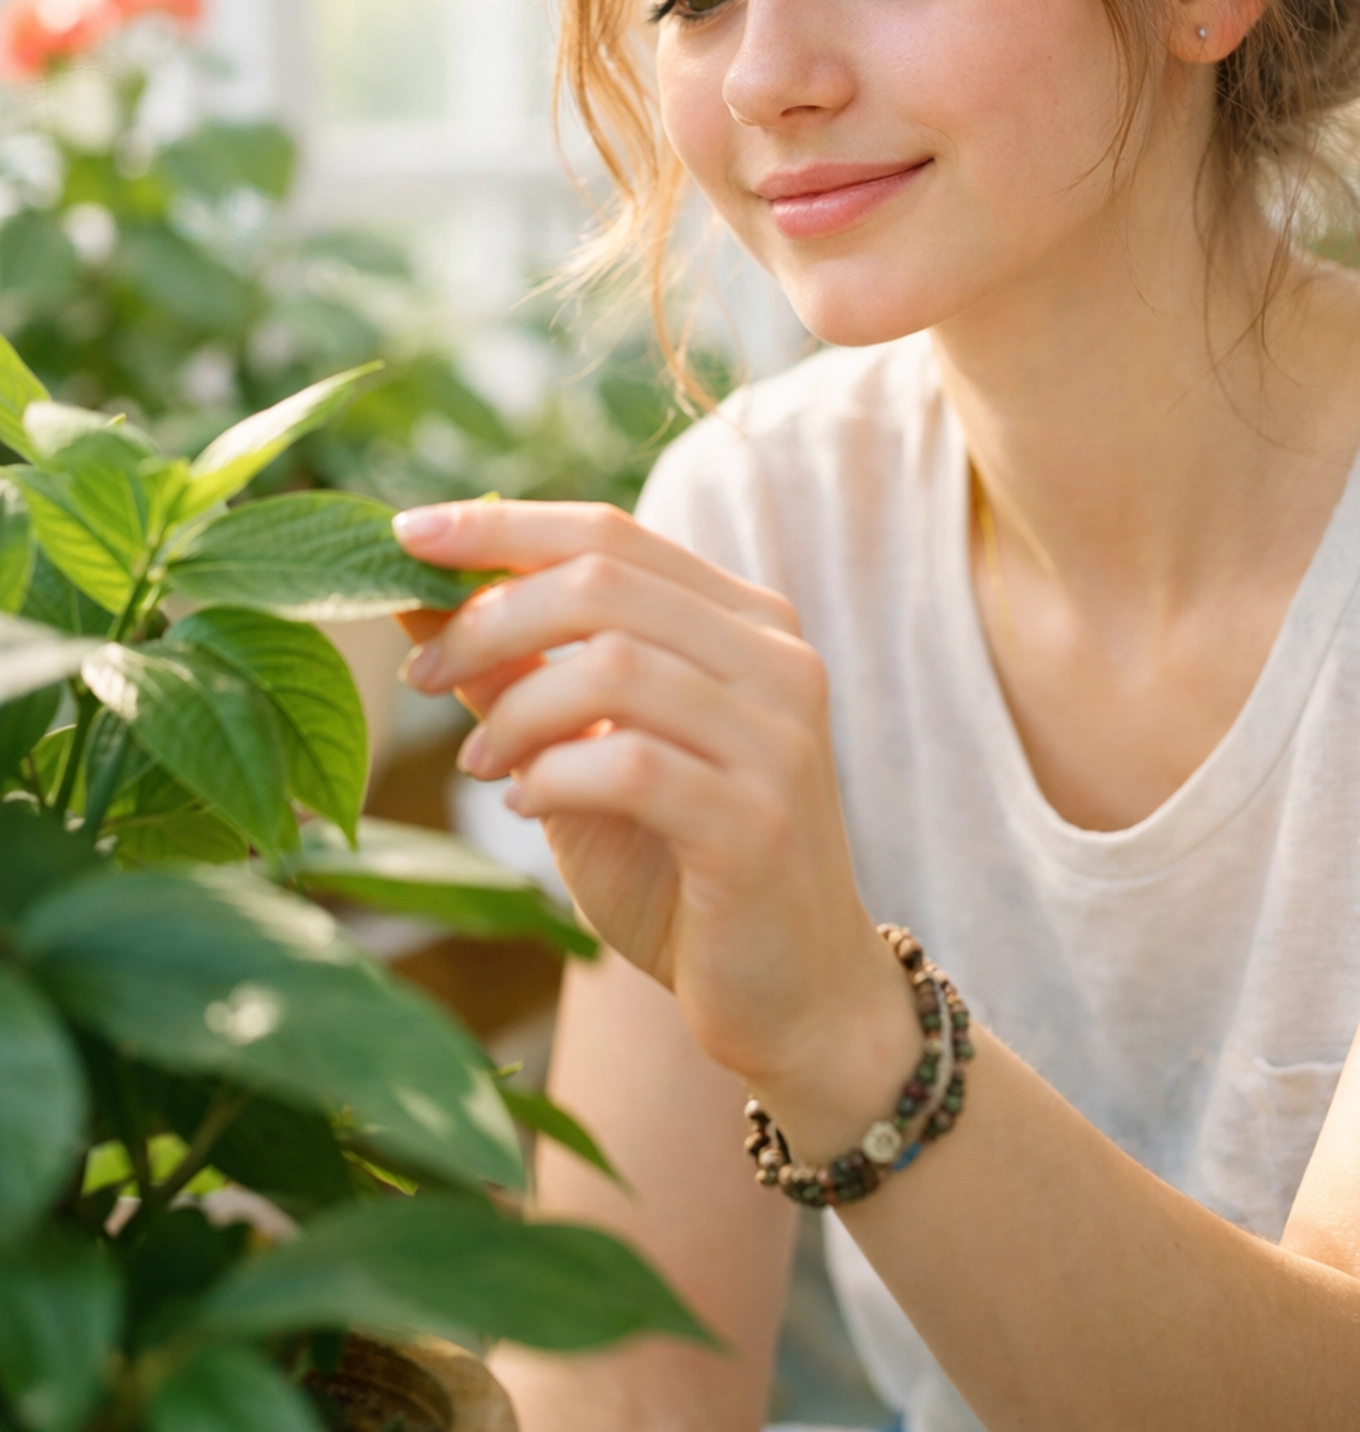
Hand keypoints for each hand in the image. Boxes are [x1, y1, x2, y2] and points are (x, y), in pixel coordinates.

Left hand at [393, 500, 914, 1121]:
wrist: (794, 997)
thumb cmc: (680, 869)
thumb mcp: (589, 753)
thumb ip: (521, 669)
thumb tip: (410, 587)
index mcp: (744, 620)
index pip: (611, 532)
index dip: (501, 526)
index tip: (401, 533)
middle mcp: (777, 659)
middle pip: (604, 581)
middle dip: (488, 616)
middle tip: (420, 673)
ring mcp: (778, 739)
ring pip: (615, 664)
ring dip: (516, 707)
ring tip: (478, 763)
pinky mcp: (759, 823)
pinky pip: (632, 765)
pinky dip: (553, 776)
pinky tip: (525, 806)